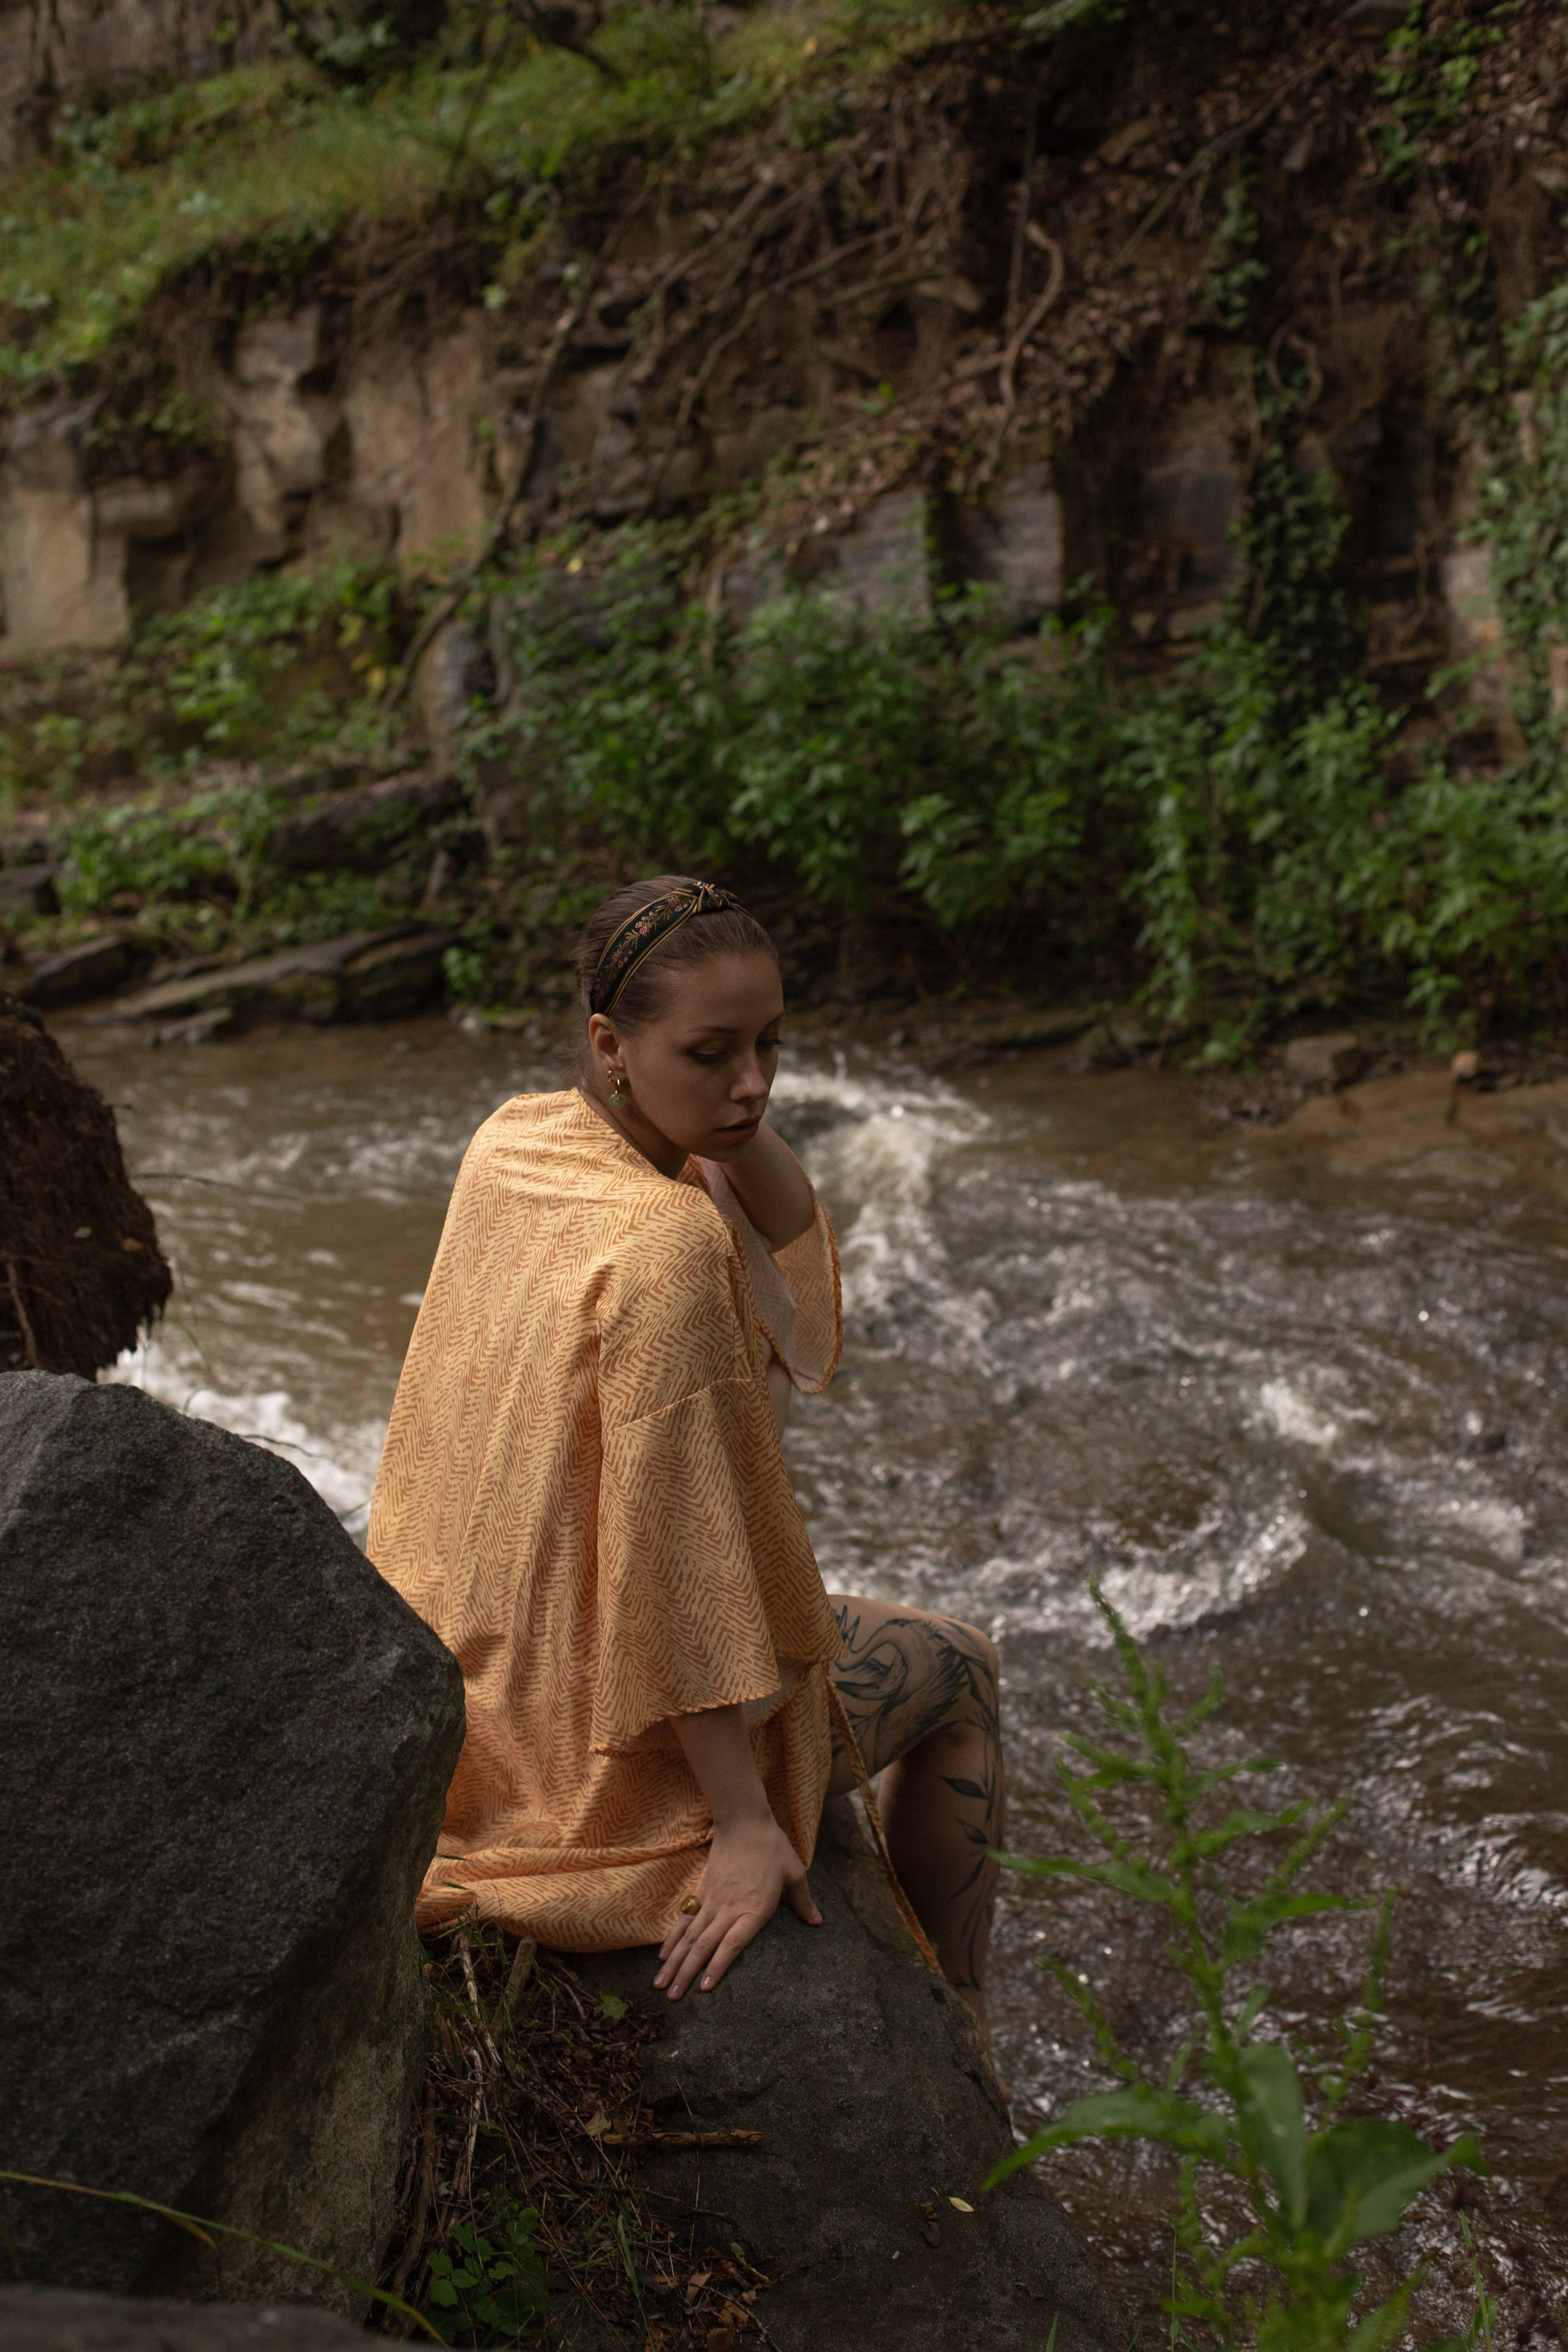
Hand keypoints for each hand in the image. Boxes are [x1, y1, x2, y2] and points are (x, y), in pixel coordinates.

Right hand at [654, 1812, 820, 1998]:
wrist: (744, 1821)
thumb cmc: (772, 1847)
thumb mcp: (794, 1872)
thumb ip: (802, 1901)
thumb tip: (817, 1922)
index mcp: (755, 1908)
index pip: (732, 1944)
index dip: (717, 1967)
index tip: (704, 1989)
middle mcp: (729, 1908)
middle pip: (704, 1946)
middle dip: (686, 1974)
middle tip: (671, 1998)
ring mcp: (712, 1900)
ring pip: (690, 1936)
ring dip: (675, 1962)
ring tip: (660, 1985)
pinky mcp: (703, 1891)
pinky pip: (685, 1919)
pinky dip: (673, 1939)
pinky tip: (663, 1956)